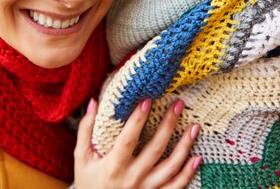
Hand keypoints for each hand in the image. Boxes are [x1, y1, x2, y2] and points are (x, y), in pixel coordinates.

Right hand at [74, 98, 200, 188]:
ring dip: (185, 146)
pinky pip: (176, 186)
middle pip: (155, 149)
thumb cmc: (88, 181)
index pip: (128, 139)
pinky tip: (197, 158)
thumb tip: (94, 102)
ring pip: (171, 167)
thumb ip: (86, 129)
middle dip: (168, 124)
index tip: (147, 99)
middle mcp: (132, 178)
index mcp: (113, 166)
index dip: (138, 119)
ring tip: (195, 126)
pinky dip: (188, 173)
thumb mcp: (82, 157)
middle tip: (178, 104)